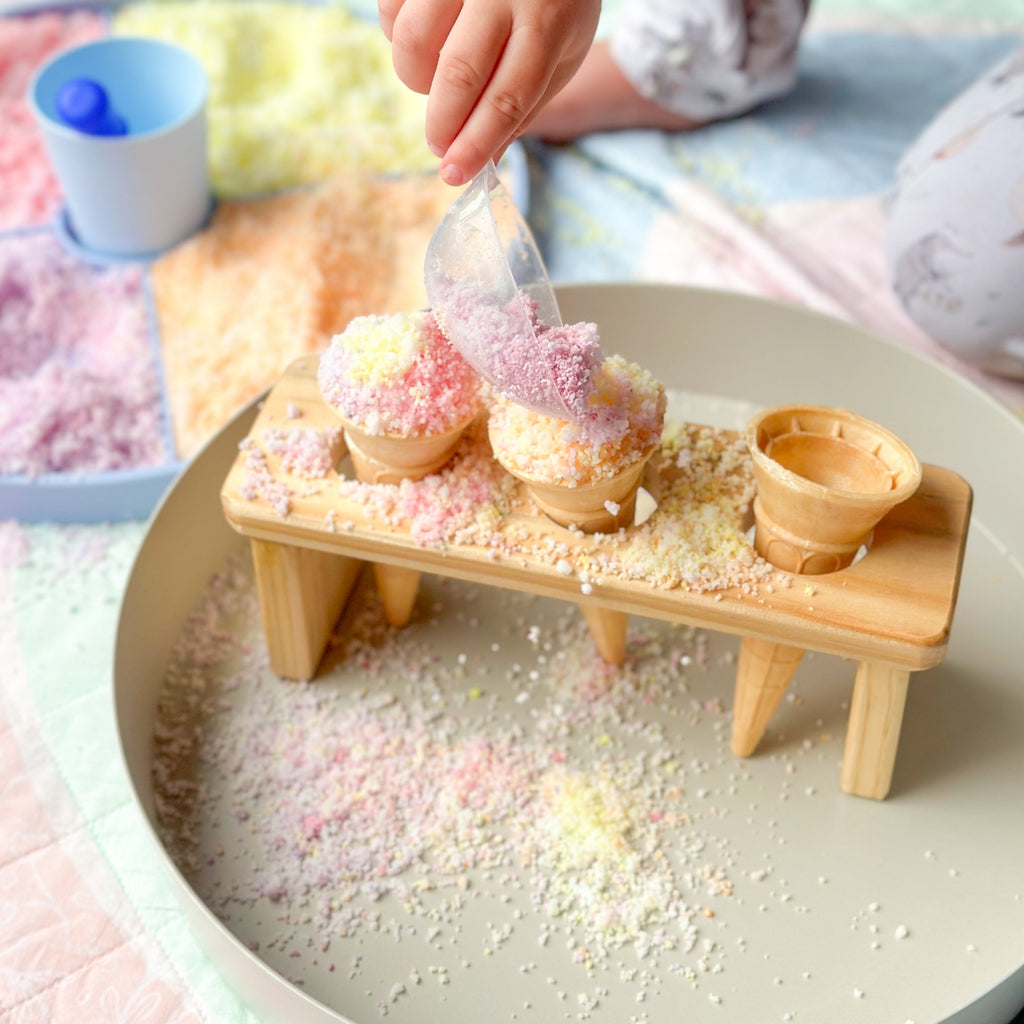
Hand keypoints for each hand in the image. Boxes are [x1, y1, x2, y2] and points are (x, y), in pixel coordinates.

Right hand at [379, 0, 600, 184]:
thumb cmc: (554, 4)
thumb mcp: (560, 54)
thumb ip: (523, 107)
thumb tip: (484, 163)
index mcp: (546, 21)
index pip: (507, 98)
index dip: (477, 144)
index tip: (455, 174)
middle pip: (458, 73)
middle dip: (442, 125)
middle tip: (440, 147)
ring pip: (414, 40)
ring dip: (415, 80)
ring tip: (433, 84)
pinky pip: (391, 9)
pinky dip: (398, 37)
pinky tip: (424, 42)